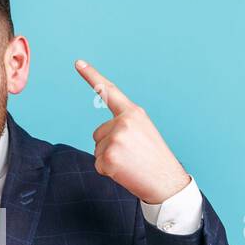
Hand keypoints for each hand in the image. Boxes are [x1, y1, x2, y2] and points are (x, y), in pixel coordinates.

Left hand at [75, 58, 190, 203]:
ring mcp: (115, 138)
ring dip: (109, 159)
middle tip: (132, 155)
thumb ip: (124, 124)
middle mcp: (123, 122)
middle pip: (98, 132)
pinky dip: (108, 171)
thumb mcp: (143, 132)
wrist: (166, 182)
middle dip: (109, 145)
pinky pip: (98, 164)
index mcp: (133, 113)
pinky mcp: (109, 157)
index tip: (78, 62)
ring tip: (130, 163)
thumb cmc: (155, 159)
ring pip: (97, 148)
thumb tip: (103, 133)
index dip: (92, 76)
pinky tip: (124, 172)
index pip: (109, 91)